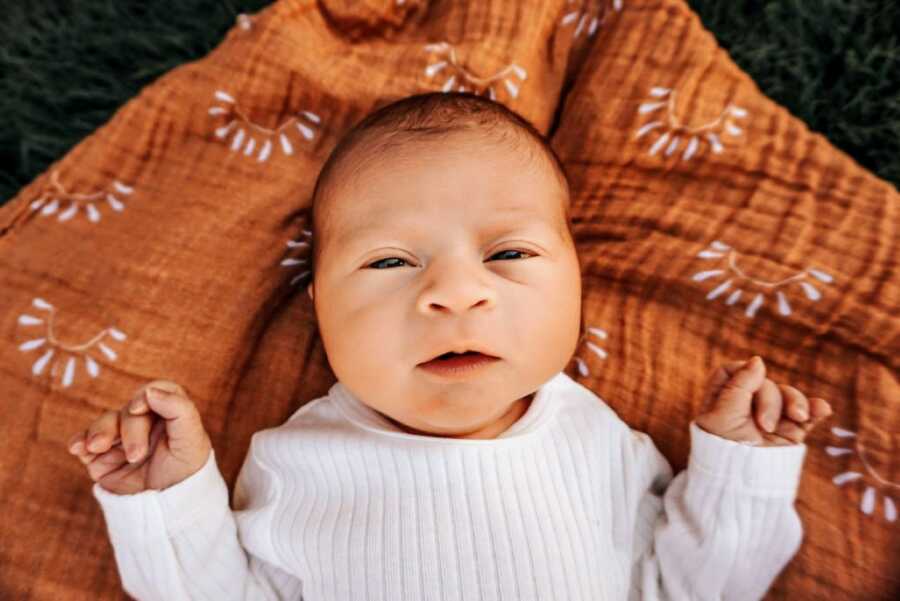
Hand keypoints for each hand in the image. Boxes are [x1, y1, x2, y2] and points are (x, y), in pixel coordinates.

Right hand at [67, 380, 211, 493]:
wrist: (168, 509)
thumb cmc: (187, 470)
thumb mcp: (191, 440)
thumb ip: (178, 410)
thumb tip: (150, 390)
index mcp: (167, 414)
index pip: (153, 391)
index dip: (144, 396)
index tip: (137, 408)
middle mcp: (143, 422)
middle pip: (127, 411)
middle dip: (128, 430)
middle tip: (136, 456)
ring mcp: (120, 439)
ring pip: (104, 423)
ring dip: (99, 432)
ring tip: (96, 448)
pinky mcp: (101, 456)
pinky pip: (85, 443)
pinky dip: (79, 442)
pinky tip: (77, 448)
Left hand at [694, 356, 832, 446]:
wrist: (743, 485)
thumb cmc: (724, 450)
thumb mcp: (723, 415)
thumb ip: (740, 385)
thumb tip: (758, 360)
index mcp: (723, 399)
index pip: (734, 371)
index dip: (743, 373)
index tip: (748, 382)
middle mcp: (746, 406)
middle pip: (765, 384)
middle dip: (770, 401)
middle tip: (765, 425)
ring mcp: (771, 418)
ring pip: (788, 396)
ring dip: (796, 403)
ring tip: (798, 418)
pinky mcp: (791, 431)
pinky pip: (807, 415)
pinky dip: (815, 410)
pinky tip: (822, 408)